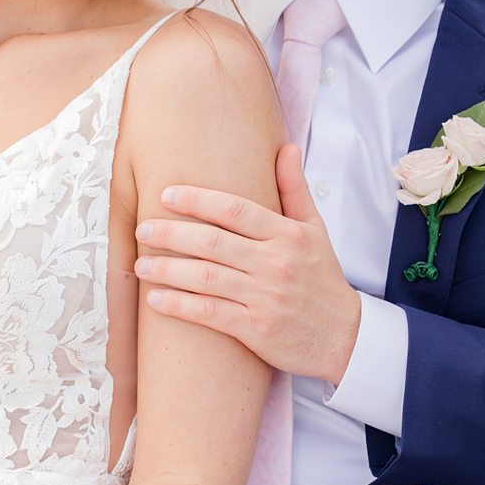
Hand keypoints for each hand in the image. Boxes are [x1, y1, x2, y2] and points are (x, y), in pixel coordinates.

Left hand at [135, 144, 362, 385]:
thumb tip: (285, 147)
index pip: (236, 210)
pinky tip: (156, 299)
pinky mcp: (257, 329)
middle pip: (213, 242)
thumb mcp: (315, 231)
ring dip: (168, 270)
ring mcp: (266, 298)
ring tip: (141, 264)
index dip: (198, 200)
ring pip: (206, 277)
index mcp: (287, 235)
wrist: (344, 337)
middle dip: (172, 233)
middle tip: (143, 226)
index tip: (166, 194)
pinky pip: (210, 313)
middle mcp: (276, 263)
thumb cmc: (323, 280)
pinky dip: (180, 306)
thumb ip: (294, 189)